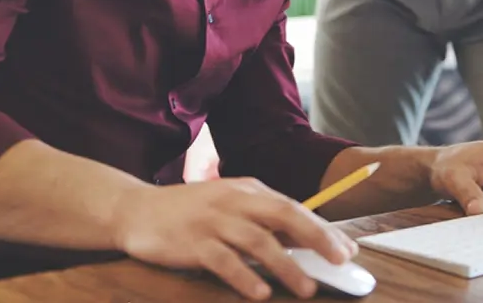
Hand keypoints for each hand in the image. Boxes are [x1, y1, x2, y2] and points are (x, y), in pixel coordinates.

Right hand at [112, 177, 357, 300]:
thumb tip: (301, 243)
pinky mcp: (191, 242)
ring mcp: (211, 220)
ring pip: (257, 240)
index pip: (292, 206)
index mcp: (246, 189)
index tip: (347, 249)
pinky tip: (261, 293)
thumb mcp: (227, 206)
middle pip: (283, 214)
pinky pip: (223, 260)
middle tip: (339, 260)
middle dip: (316, 237)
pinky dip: (244, 277)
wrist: (135, 210)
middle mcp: (233, 200)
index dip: (322, 228)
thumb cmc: (188, 212)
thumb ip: (259, 220)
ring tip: (307, 288)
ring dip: (285, 265)